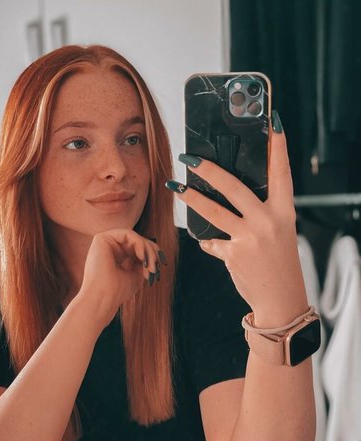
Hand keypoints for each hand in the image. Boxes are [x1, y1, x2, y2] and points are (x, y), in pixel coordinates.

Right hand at [78, 229, 164, 326]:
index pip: (136, 248)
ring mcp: (103, 242)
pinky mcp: (101, 238)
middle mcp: (107, 247)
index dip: (152, 254)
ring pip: (134, 237)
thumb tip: (153, 253)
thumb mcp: (136, 275)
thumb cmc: (118, 292)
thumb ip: (143, 262)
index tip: (160, 268)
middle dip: (152, 253)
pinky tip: (143, 258)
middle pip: (136, 241)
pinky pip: (128, 234)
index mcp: (113, 256)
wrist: (103, 299)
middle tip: (156, 269)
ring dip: (148, 250)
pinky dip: (140, 244)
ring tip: (151, 267)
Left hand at [168, 117, 307, 326]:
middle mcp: (267, 221)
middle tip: (190, 158)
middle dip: (209, 170)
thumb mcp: (278, 234)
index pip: (281, 174)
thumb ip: (257, 217)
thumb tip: (225, 205)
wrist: (280, 299)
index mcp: (283, 212)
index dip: (278, 149)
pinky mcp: (233, 254)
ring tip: (175, 187)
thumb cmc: (278, 264)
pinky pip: (212, 241)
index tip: (273, 125)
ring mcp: (249, 238)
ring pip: (213, 211)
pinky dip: (208, 241)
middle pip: (234, 187)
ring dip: (191, 198)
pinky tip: (208, 242)